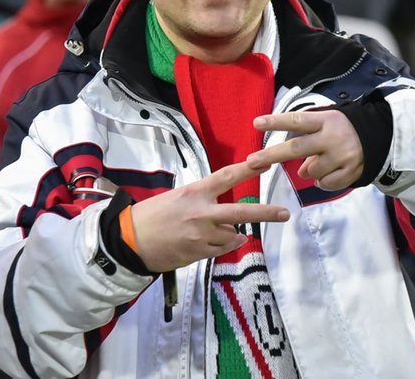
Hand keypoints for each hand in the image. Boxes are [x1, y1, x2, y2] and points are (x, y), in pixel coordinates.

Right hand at [130, 161, 289, 272]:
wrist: (130, 240)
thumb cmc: (153, 215)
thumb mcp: (178, 197)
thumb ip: (205, 201)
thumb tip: (230, 219)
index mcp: (195, 192)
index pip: (227, 177)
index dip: (249, 169)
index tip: (266, 162)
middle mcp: (201, 213)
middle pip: (241, 212)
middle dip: (266, 213)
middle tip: (284, 213)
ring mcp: (201, 235)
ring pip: (232, 235)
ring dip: (231, 233)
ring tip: (212, 231)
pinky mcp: (198, 253)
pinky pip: (222, 248)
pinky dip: (223, 244)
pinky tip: (212, 241)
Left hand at [248, 110, 363, 191]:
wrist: (380, 137)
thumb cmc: (343, 129)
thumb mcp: (327, 123)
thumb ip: (309, 139)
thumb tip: (300, 170)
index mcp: (325, 120)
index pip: (296, 120)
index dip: (276, 122)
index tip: (256, 123)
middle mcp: (333, 137)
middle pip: (296, 148)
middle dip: (272, 155)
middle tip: (252, 161)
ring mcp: (343, 156)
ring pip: (311, 171)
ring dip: (308, 171)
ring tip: (319, 161)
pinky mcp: (351, 172)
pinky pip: (325, 184)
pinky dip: (322, 181)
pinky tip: (330, 171)